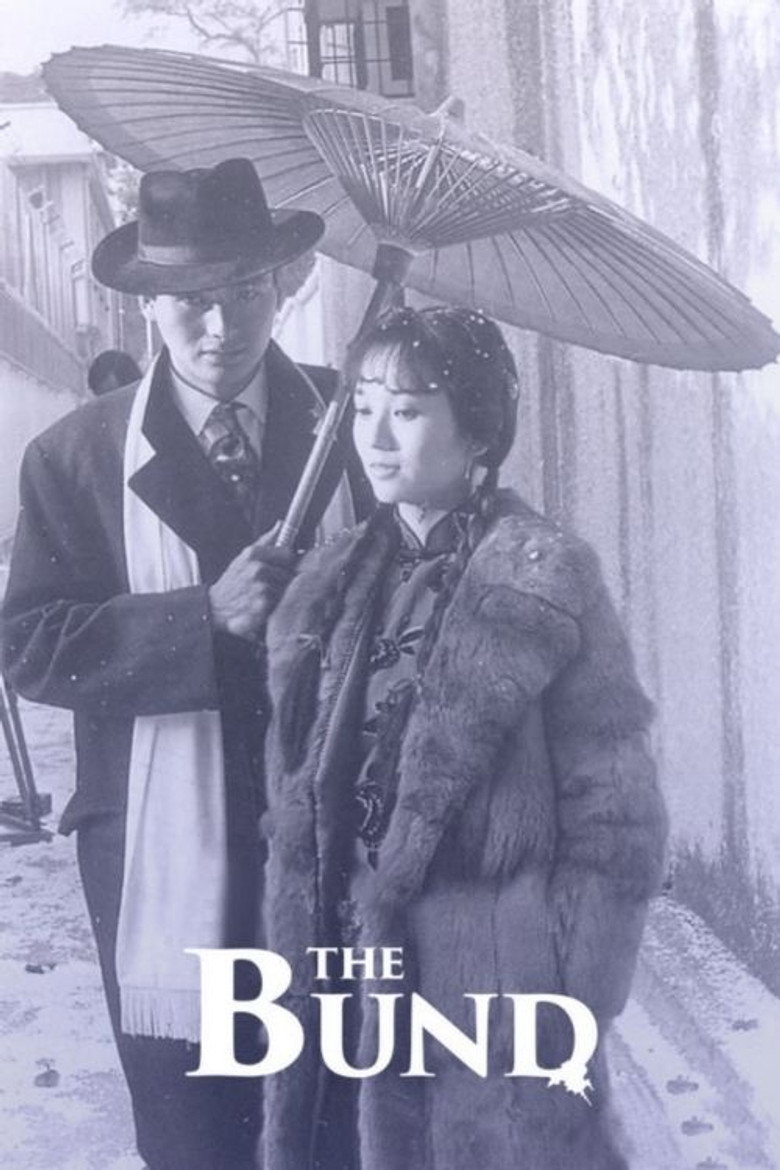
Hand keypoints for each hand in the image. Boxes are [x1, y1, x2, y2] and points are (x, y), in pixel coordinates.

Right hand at [208, 523, 296, 639]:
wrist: (215, 606)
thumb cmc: (233, 580)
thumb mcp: (244, 556)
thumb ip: (266, 540)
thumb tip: (281, 524)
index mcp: (254, 554)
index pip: (288, 553)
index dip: (287, 561)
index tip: (283, 566)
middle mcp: (258, 569)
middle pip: (290, 573)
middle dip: (284, 579)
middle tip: (270, 584)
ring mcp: (260, 588)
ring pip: (287, 589)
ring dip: (280, 593)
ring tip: (265, 594)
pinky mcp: (262, 606)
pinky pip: (281, 603)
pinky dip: (275, 605)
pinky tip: (263, 605)